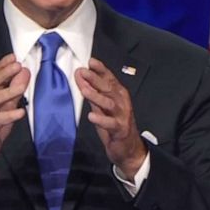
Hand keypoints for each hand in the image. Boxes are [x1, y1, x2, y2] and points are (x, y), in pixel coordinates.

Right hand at [0, 54, 29, 175]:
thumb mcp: (5, 107)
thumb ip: (15, 92)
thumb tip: (24, 74)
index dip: (2, 64)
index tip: (14, 56)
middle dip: (5, 73)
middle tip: (17, 66)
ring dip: (8, 92)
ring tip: (22, 87)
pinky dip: (9, 115)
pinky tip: (21, 112)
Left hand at [74, 58, 146, 177]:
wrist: (128, 148)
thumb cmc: (114, 124)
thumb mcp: (102, 107)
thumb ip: (92, 93)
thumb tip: (80, 77)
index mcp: (118, 94)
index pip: (109, 79)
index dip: (101, 70)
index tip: (91, 62)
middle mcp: (122, 102)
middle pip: (108, 88)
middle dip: (95, 79)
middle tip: (83, 72)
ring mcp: (122, 116)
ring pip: (109, 104)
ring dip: (96, 96)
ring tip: (84, 90)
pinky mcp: (120, 129)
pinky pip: (110, 123)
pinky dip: (100, 119)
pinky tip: (91, 116)